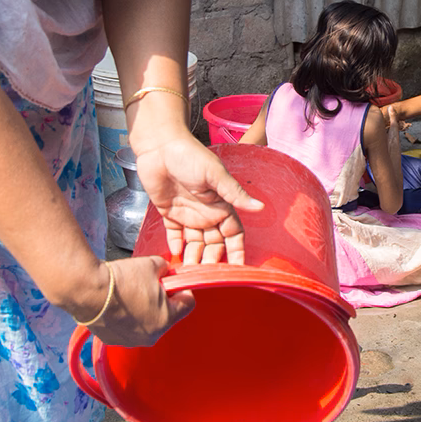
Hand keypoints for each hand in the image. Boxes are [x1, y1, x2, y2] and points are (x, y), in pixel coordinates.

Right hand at [86, 256, 193, 346]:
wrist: (86, 290)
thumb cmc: (121, 279)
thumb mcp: (151, 264)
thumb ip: (165, 269)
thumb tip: (165, 271)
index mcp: (166, 318)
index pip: (188, 304)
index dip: (182, 290)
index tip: (174, 282)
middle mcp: (151, 335)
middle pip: (167, 315)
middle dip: (162, 300)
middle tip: (149, 286)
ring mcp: (131, 340)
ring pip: (147, 323)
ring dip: (144, 310)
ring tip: (129, 294)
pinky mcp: (114, 340)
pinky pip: (128, 328)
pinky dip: (126, 317)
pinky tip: (117, 304)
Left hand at [134, 128, 263, 264]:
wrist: (159, 146)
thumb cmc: (189, 155)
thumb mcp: (215, 175)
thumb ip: (235, 194)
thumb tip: (260, 207)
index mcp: (221, 205)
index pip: (233, 233)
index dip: (236, 250)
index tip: (238, 268)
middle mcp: (206, 212)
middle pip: (214, 243)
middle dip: (212, 259)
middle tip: (207, 275)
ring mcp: (187, 213)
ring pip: (194, 242)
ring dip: (194, 256)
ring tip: (190, 271)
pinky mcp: (169, 212)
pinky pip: (174, 234)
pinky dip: (175, 246)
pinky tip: (175, 256)